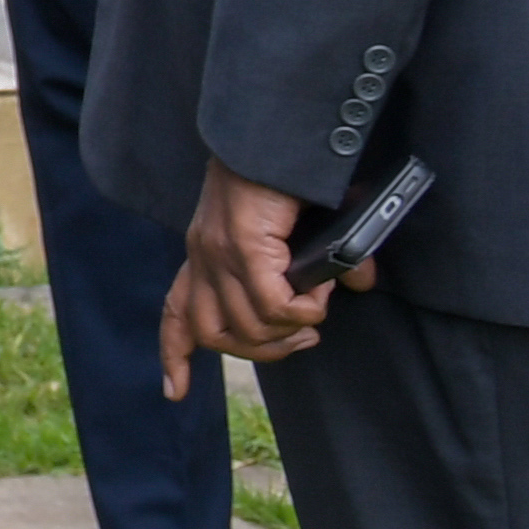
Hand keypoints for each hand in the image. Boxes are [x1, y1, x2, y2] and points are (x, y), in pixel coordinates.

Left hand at [163, 160, 356, 388]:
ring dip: (288, 330)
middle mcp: (203, 256)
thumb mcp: (294, 230)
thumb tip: (354, 283)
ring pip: (247, 327)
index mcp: (205, 254)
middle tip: (304, 334)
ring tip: (314, 311)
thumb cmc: (290, 179)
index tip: (173, 391)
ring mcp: (219, 252)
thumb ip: (313, 266)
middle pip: (214, 334)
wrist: (277, 136)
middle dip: (262, 350)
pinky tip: (320, 296)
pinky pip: (272, 305)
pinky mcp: (243, 246)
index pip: (176, 312)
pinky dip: (302, 311)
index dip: (175, 354)